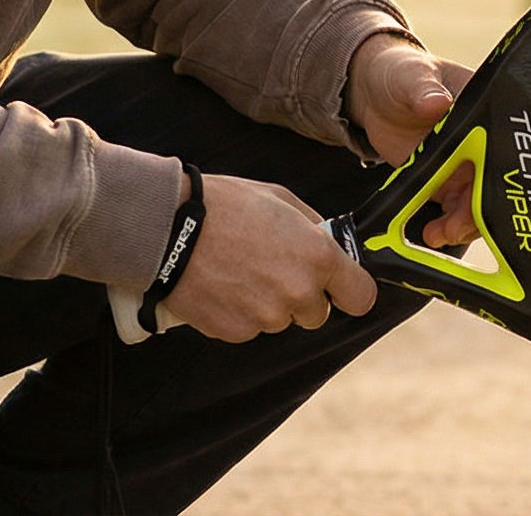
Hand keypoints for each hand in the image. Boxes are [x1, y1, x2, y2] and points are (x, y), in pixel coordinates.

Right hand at [159, 172, 376, 341]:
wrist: (169, 227)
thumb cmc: (224, 205)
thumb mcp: (280, 199)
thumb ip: (312, 227)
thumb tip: (330, 243)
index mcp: (317, 258)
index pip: (361, 297)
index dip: (349, 291)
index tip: (339, 287)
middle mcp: (298, 293)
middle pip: (317, 314)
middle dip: (301, 296)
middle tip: (272, 268)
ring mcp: (266, 317)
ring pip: (280, 320)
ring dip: (268, 303)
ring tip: (238, 270)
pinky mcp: (236, 332)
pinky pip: (249, 328)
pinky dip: (239, 312)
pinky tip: (222, 284)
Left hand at [347, 34, 478, 247]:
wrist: (376, 94)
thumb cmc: (401, 73)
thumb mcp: (411, 75)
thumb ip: (423, 90)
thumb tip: (438, 102)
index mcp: (486, 111)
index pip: (503, 145)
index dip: (499, 172)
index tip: (485, 192)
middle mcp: (483, 141)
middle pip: (498, 182)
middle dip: (482, 209)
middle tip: (458, 225)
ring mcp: (466, 164)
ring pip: (479, 204)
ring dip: (465, 224)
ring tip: (441, 234)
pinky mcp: (446, 181)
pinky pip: (456, 212)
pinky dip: (448, 227)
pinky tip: (434, 234)